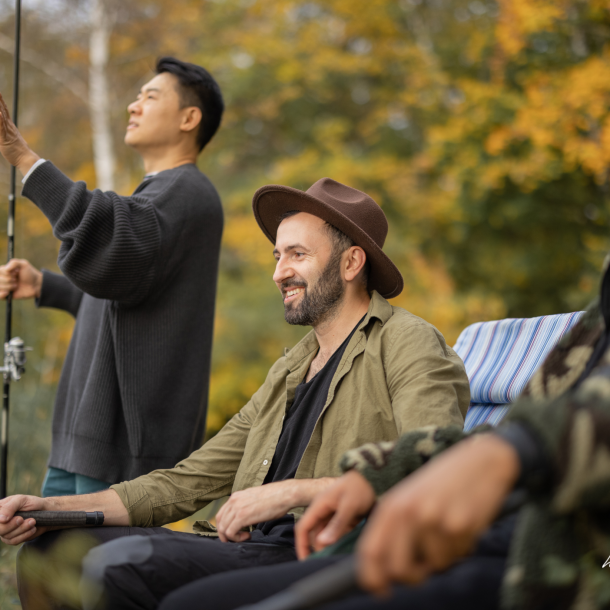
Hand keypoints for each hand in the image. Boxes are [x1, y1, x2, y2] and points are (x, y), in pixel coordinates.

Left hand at [0, 91, 38, 173]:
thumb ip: (6, 134)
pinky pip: (2, 129)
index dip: (1, 102)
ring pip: (1, 117)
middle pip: (2, 111)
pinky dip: (0, 120)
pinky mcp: (5, 139)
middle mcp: (9, 127)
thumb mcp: (11, 141)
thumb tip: (5, 134)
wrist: (27, 160)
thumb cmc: (19, 153)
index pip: (4, 111)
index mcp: (10, 127)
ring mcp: (8, 132)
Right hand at [0, 259, 42, 299]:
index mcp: (4, 270)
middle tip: (16, 280)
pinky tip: (8, 293)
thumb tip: (6, 269)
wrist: (36, 285)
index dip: (7, 273)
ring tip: (16, 286)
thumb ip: (14, 262)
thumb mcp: (24, 264)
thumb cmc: (30, 273)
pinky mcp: (6, 295)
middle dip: (9, 280)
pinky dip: (2, 294)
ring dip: (9, 286)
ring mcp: (4, 286)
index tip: (16, 273)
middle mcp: (2, 278)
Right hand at [0, 494, 47, 544]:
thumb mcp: (21, 500)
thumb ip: (9, 507)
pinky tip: (32, 528)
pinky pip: (14, 541)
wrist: (45, 512)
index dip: (2, 521)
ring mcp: (5, 530)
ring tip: (32, 521)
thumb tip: (1, 519)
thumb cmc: (32, 503)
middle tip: (23, 519)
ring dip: (22, 529)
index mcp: (0, 509)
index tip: (18, 518)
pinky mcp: (12, 538)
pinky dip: (25, 535)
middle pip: (0, 529)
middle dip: (12, 525)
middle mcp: (0, 521)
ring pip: (7, 536)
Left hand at [215, 478, 334, 542]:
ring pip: (223, 529)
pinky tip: (248, 536)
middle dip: (225, 534)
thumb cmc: (275, 498)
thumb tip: (244, 517)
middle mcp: (234, 500)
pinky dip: (237, 538)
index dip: (225, 526)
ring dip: (232, 537)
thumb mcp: (255, 499)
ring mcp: (237, 508)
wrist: (284, 494)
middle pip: (219, 522)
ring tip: (245, 537)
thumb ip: (245, 505)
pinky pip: (230, 532)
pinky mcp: (242, 516)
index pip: (221, 514)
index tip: (235, 532)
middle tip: (237, 538)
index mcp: (236, 496)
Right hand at [295, 470, 375, 558]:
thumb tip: (323, 543)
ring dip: (331, 544)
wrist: (372, 475)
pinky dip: (340, 539)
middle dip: (319, 548)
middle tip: (329, 561)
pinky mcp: (342, 516)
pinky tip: (348, 545)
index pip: (303, 528)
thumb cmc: (359, 487)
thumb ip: (337, 525)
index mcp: (319, 505)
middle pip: (314, 534)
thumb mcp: (349, 506)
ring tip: (340, 554)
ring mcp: (332, 513)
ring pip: (326, 534)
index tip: (305, 561)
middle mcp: (323, 510)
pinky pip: (336, 531)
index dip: (302, 545)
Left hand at [356, 434, 519, 594]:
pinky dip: (461, 548)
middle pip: (398, 568)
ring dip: (443, 555)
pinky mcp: (459, 526)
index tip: (381, 591)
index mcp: (392, 505)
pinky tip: (465, 522)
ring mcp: (433, 519)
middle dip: (412, 577)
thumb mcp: (410, 496)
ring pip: (434, 565)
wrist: (481, 460)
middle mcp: (408, 512)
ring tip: (450, 527)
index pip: (370, 551)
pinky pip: (456, 556)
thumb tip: (387, 569)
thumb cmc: (444, 482)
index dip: (372, 578)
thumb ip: (396, 527)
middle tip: (423, 569)